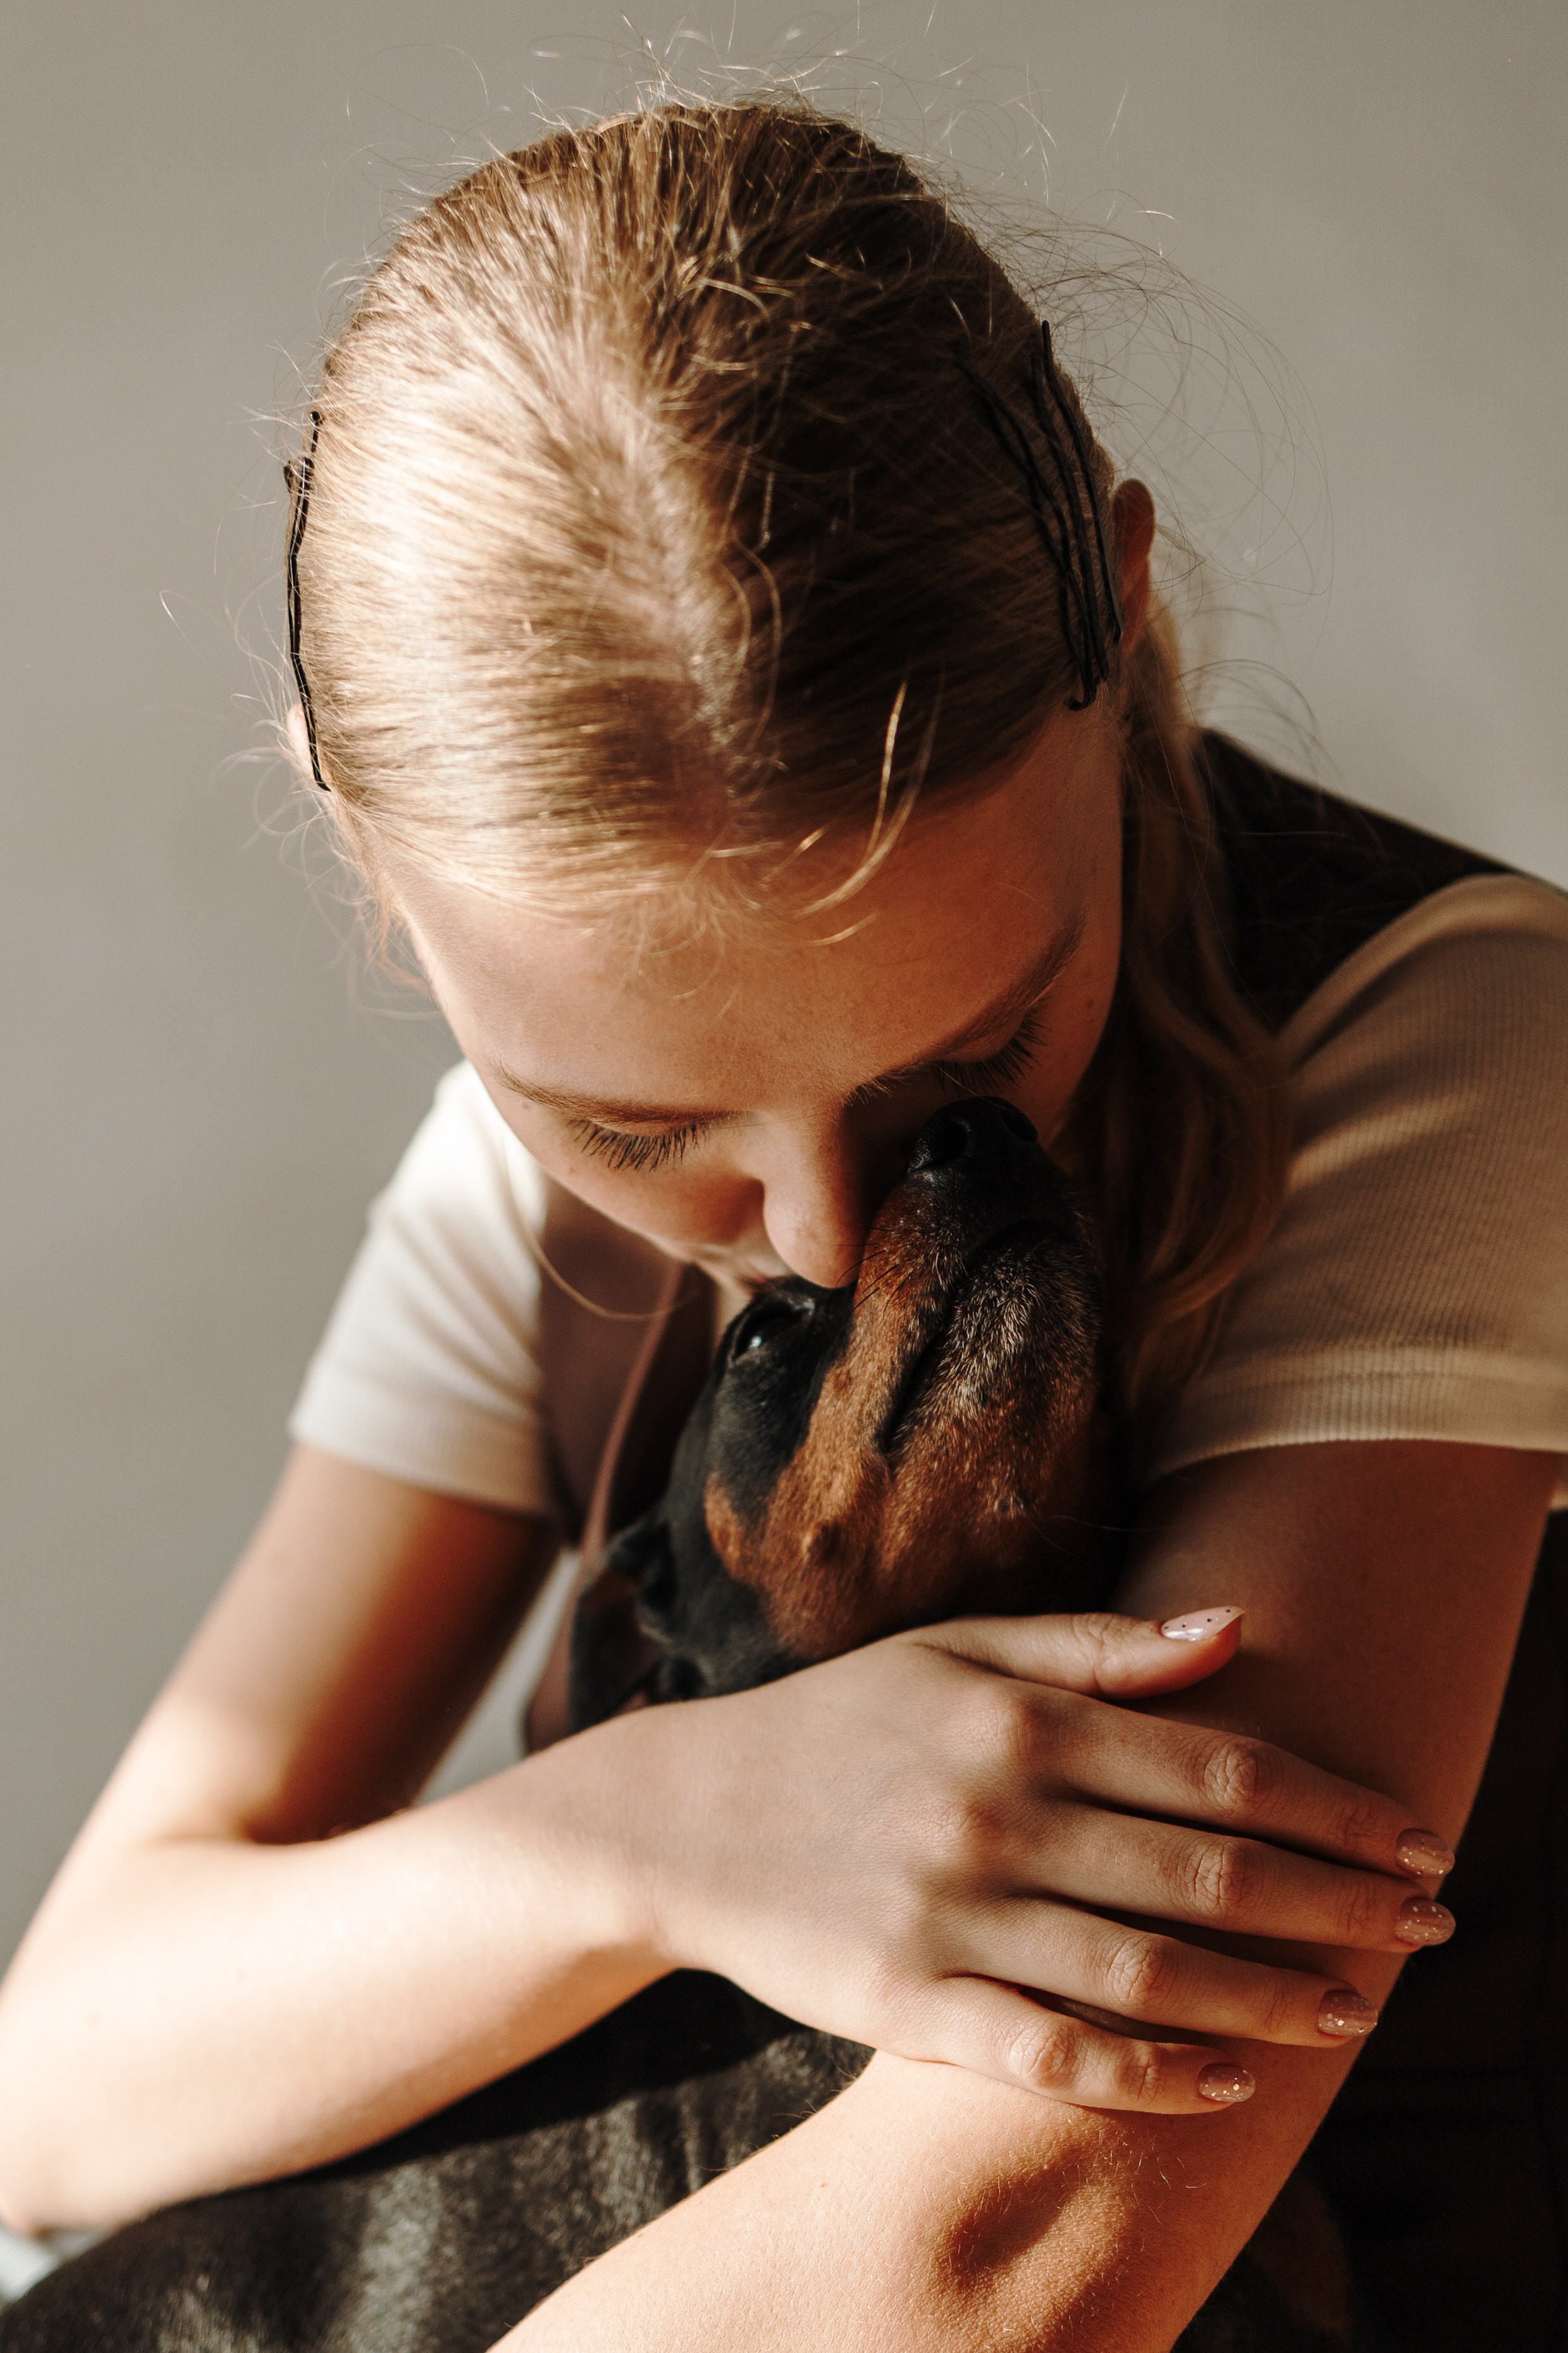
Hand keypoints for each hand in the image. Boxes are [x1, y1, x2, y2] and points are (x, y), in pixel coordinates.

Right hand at [598, 1610, 1451, 2115]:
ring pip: (1147, 1969)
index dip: (1333, 1805)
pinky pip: (1049, 2054)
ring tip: (1353, 2016)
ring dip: (1271, 1997)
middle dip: (1337, 1902)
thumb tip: (1240, 1629)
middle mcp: (993, 1812)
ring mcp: (950, 1914)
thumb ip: (1097, 1646)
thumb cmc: (840, 1724)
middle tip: (1430, 1927)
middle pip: (1206, 1870)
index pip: (1216, 1765)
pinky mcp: (905, 2005)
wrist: (682, 1816)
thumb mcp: (956, 1651)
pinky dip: (1146, 2074)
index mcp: (1017, 1718)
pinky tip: (1225, 2085)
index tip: (1415, 1835)